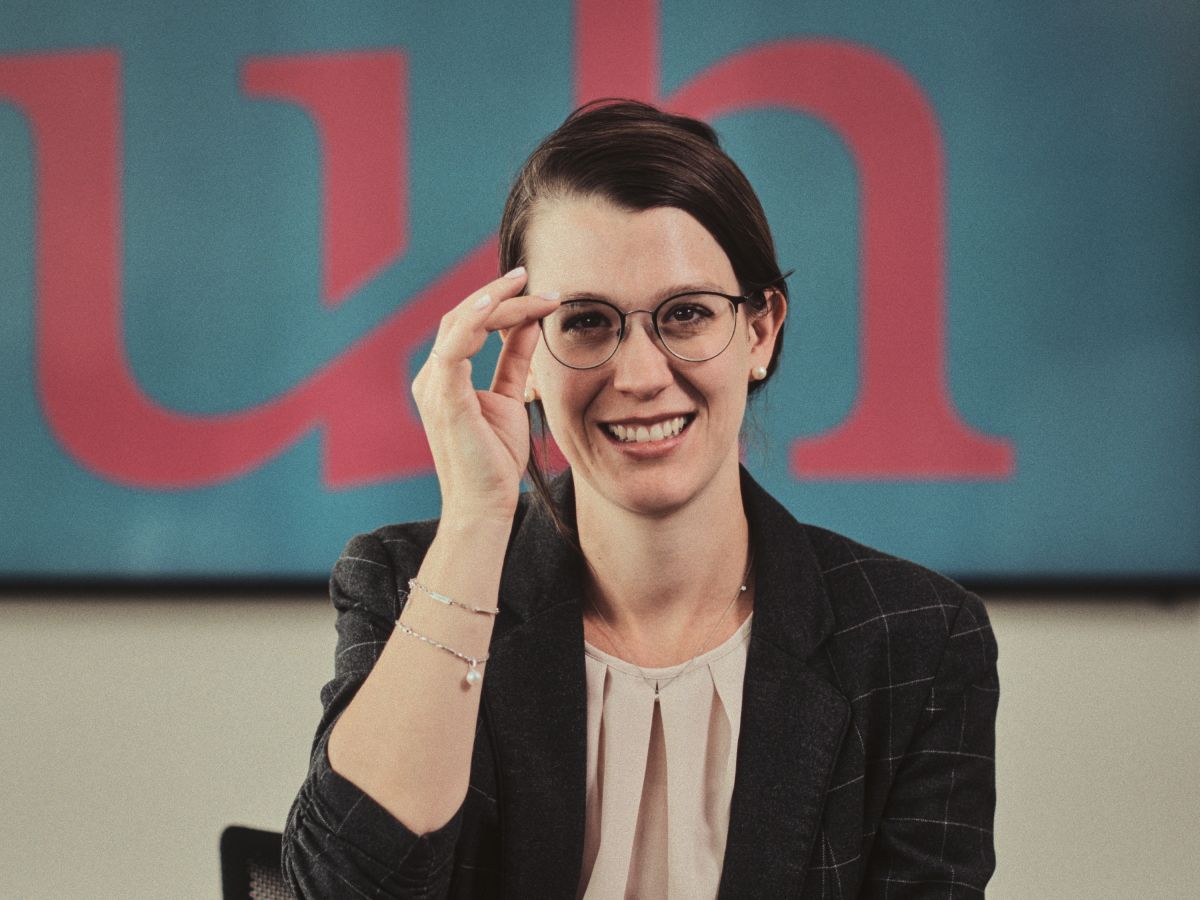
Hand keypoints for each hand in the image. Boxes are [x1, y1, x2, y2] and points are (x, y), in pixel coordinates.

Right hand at [411, 267, 559, 522]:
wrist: (484, 505)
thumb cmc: (494, 459)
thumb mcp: (511, 397)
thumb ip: (515, 359)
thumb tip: (530, 322)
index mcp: (444, 378)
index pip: (468, 325)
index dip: (501, 304)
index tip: (538, 293)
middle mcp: (432, 377)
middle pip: (462, 317)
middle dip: (501, 295)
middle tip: (536, 281)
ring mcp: (433, 386)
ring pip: (460, 323)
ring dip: (497, 302)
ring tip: (530, 288)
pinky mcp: (443, 398)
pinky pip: (453, 347)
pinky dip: (475, 319)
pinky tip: (498, 303)